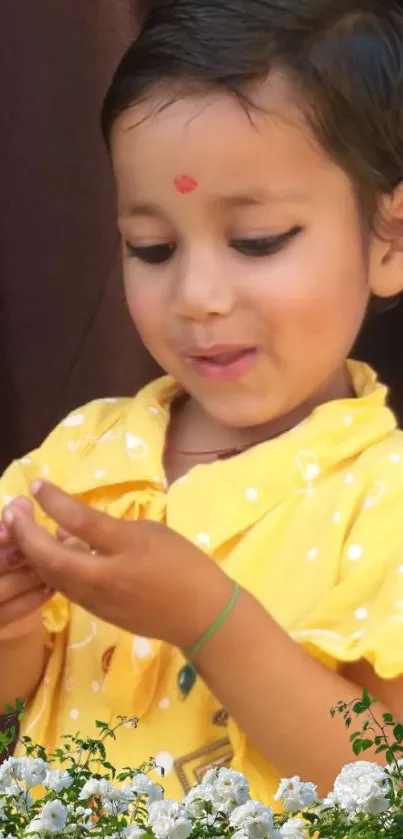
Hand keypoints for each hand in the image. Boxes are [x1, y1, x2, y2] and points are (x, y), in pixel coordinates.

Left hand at [3, 481, 231, 647]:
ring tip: (21, 528)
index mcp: (120, 554)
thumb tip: (65, 526)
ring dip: (32, 552)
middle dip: (25, 533)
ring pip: (52, 576)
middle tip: (13, 508)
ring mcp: (96, 601)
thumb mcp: (147, 533)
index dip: (53, 502)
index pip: (77, 523)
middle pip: (50, 558)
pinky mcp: (98, 612)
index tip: (35, 485)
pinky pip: (65, 587)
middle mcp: (101, 581)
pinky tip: (49, 553)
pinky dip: (50, 568)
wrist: (201, 615)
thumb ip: (104, 529)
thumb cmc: (182, 565)